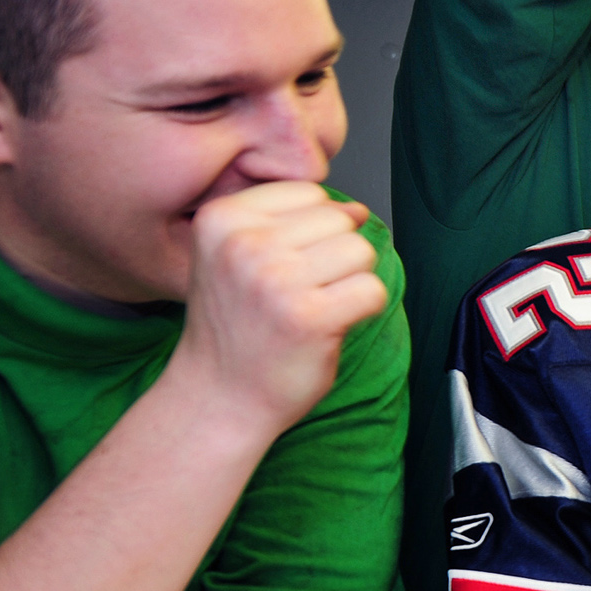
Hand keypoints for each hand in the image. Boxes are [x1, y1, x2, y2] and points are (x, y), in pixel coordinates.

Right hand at [167, 180, 386, 434]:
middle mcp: (244, 245)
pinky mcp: (310, 317)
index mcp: (221, 220)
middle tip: (297, 294)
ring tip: (312, 308)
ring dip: (349, 281)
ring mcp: (277, 280)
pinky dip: (363, 310)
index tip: (283, 266)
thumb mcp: (235, 256)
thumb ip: (289, 222)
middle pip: (338, 219)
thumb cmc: (234, 329)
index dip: (311, 230)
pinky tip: (328, 327)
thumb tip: (356, 209)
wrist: (218, 397)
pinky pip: (373, 290)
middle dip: (333, 255)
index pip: (307, 192)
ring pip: (360, 250)